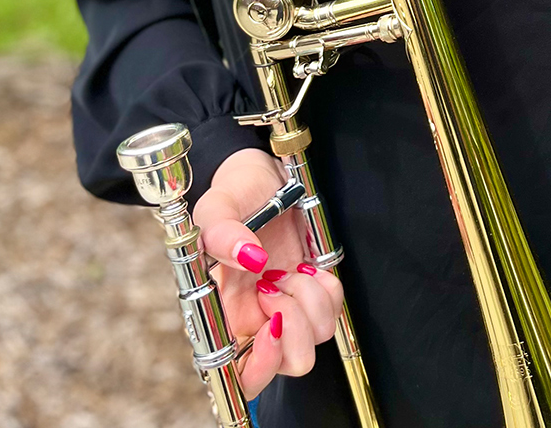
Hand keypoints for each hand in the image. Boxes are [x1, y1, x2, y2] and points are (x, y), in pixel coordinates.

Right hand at [193, 147, 344, 397]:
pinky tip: (308, 265)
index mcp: (225, 315)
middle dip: (295, 326)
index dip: (261, 366)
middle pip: (291, 362)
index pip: (240, 374)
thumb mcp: (216, 207)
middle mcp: (258, 320)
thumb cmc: (233, 195)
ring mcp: (288, 306)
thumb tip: (250, 259)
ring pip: (317, 337)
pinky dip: (328, 287)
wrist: (260, 176)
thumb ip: (222, 234)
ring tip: (290, 268)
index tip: (274, 325)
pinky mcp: (313, 290)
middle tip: (277, 284)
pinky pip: (334, 308)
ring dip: (310, 300)